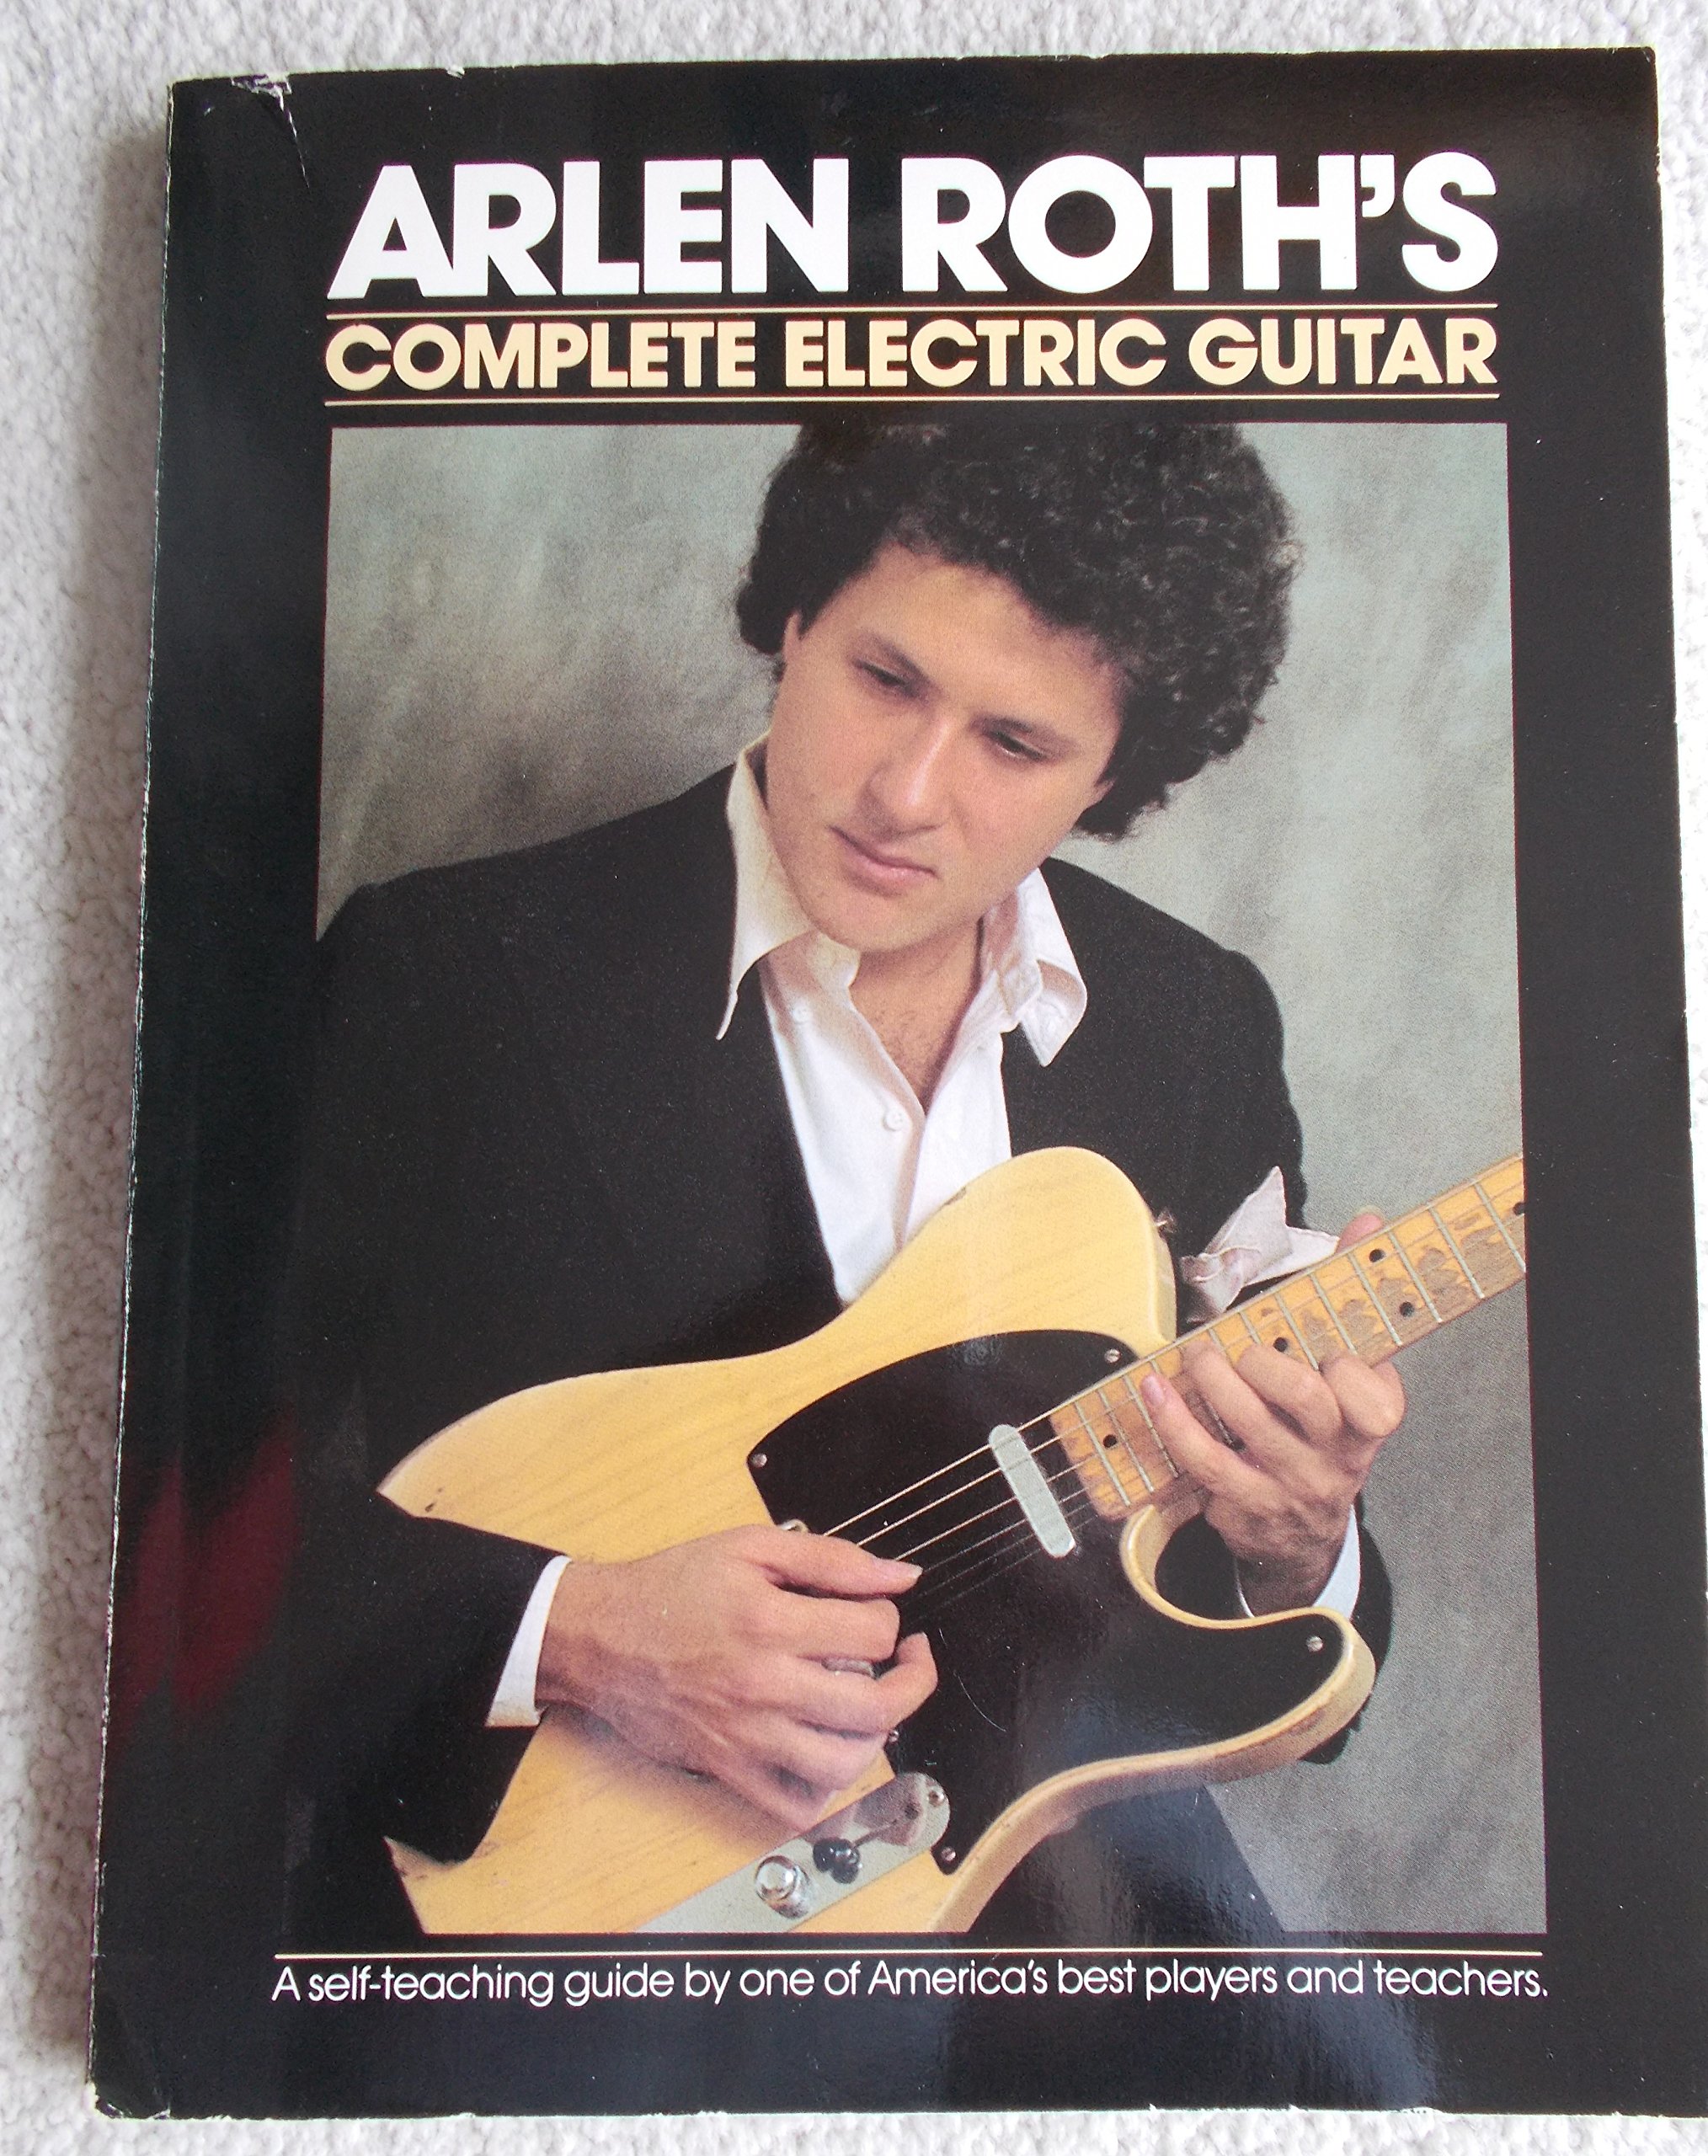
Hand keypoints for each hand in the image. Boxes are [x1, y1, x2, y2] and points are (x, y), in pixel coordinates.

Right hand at [535, 1524, 937, 1829]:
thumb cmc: (669, 1589)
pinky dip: (825, 1791)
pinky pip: (794, 1806)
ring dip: (874, 1737)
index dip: (889, 1618)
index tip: (878, 1613)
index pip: (873, 1633)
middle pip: (875, 1707)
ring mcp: (747, 1737)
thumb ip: (832, 1560)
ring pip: (843, 1764)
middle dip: (912, 1682)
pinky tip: (827, 1752)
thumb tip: (899, 1575)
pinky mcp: (728, 1770)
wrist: (599, 1637)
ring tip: (869, 1708)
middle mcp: (763, 1686)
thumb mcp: (750, 1548)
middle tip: (908, 1663)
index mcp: (771, 1623)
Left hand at [1141, 1212, 1405, 1613]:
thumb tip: (1366, 1221)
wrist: (1305, 1533)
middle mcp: (1338, 1456)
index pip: (1373, 1394)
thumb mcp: (1349, 1377)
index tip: (1324, 1348)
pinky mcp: (1248, 1504)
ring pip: (1251, 1425)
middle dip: (1263, 1362)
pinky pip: (1206, 1460)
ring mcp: (1293, 1483)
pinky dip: (1175, 1421)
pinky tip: (1155, 1391)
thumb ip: (1350, 1298)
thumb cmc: (1322, 1432)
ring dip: (1213, 1379)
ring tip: (1196, 1355)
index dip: (1347, 1368)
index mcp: (1372, 1419)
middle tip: (1237, 1347)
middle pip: (1306, 1399)